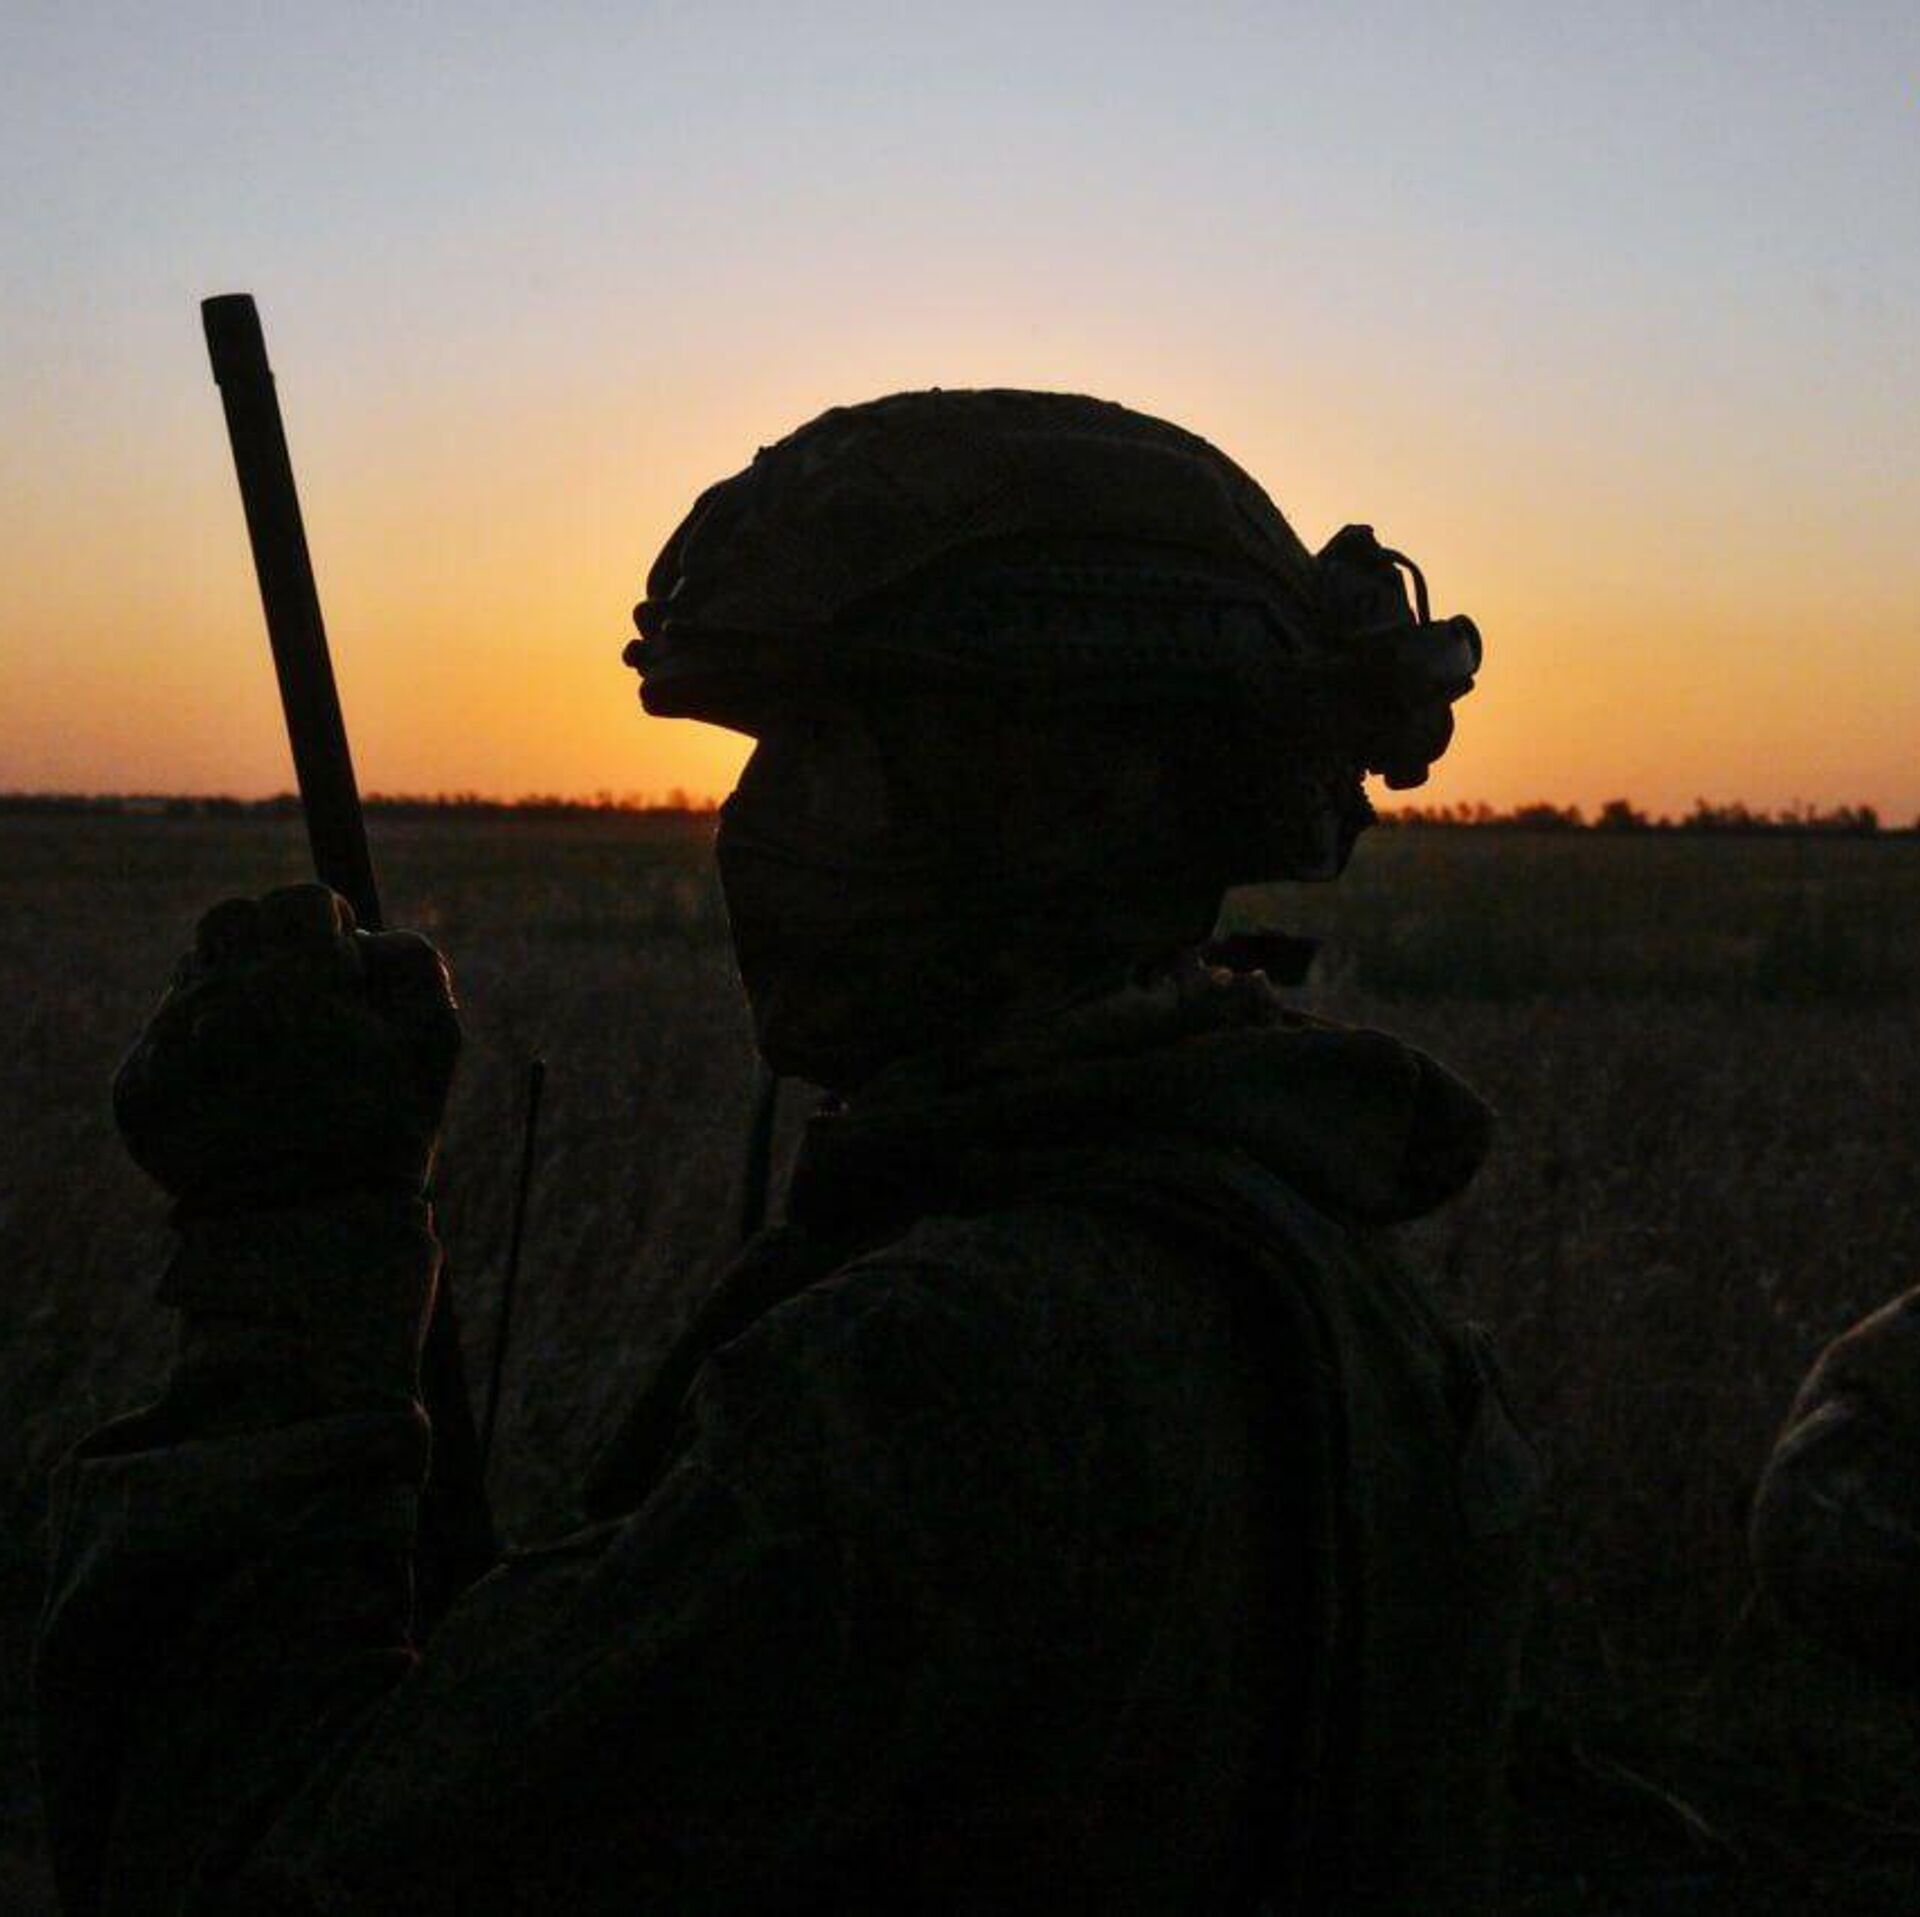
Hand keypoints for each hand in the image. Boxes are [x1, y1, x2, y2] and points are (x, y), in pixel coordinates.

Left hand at [114, 885, 459, 1214]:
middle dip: (271, 948)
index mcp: (292, 981)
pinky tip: (237, 1096)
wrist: (305, 1234)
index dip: (325, 927)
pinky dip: (201, 1054)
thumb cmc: (381, 1130)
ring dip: (232, 994)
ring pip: (194, 975)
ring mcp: (169, 1044)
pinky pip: (164, 1038)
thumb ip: (413, 961)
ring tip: (268, 1051)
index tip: (337, 968)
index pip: (296, 902)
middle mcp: (218, 1002)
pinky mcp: (138, 1087)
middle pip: (231, 922)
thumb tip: (364, 936)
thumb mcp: (434, 1040)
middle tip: (298, 997)